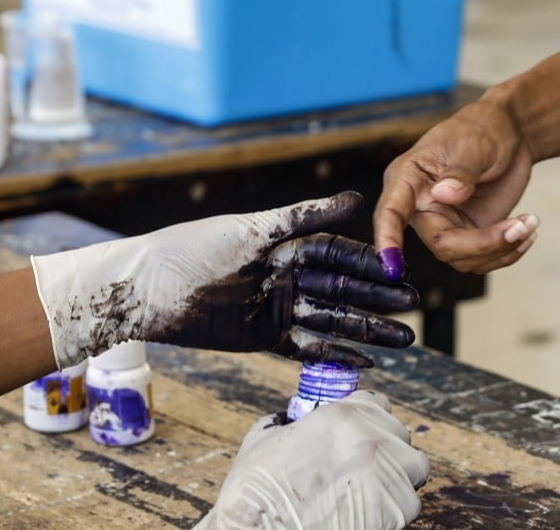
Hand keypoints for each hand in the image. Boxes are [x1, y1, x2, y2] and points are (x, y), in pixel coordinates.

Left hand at [31, 191, 418, 367]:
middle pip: (340, 289)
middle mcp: (283, 275)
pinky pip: (305, 348)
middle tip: (413, 311)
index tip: (402, 274)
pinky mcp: (261, 336)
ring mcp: (274, 307)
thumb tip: (358, 198)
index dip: (369, 265)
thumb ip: (304, 217)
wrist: (146, 290)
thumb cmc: (193, 249)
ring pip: (329, 321)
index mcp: (282, 244)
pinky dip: (333, 355)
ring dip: (365, 331)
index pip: (337, 254)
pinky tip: (364, 363)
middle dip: (376, 301)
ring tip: (404, 341)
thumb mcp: (250, 230)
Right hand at [196, 390, 429, 529]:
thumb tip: (293, 421)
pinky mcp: (396, 513)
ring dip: (396, 475)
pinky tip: (366, 510)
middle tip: (363, 465)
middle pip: (400, 435)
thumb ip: (290, 423)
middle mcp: (371, 441)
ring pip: (414, 469)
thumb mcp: (266, 438)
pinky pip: (409, 503)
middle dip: (385, 447)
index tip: (362, 430)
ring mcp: (388, 477)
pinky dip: (393, 506)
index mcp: (341, 416)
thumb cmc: (256, 487)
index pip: (377, 402)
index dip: (369, 417)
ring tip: (369, 489)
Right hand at [373, 98, 540, 276]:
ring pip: (461, 257)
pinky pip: (480, 259)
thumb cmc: (482, 129)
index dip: (388, 240)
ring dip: (500, 248)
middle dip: (482, 244)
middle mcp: (420, 206)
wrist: (509, 134)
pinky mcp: (467, 233)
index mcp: (407, 179)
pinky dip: (507, 252)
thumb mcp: (473, 144)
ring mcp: (444, 223)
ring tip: (530, 223)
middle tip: (523, 226)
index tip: (392, 267)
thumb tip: (445, 195)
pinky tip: (526, 231)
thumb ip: (460, 171)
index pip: (390, 213)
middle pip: (439, 244)